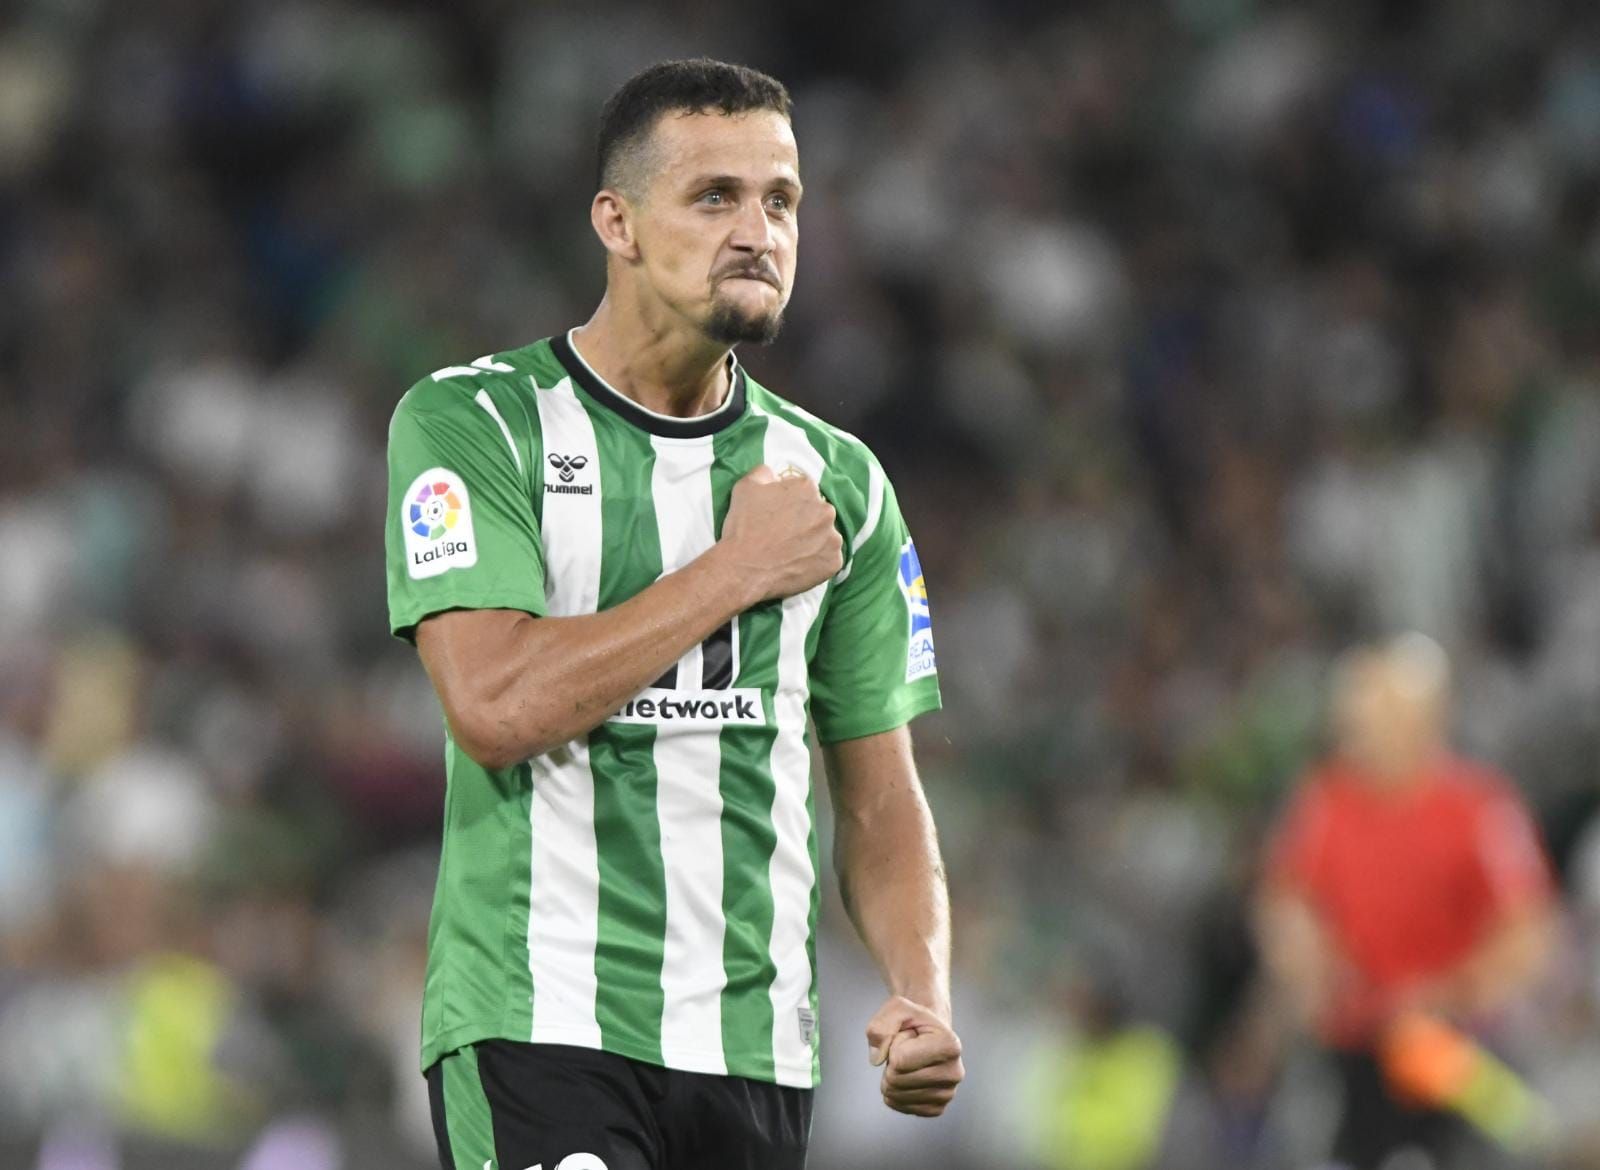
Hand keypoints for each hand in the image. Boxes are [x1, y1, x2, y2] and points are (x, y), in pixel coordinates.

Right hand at [717, 464, 842, 602]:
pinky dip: (817, 561)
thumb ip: (764, 473)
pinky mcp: (834, 562)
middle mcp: (826, 510)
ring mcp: (832, 538)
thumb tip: (773, 474)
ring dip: (813, 540)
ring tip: (791, 552)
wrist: (744, 569)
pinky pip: (828, 558)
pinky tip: (798, 564)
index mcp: (807, 488)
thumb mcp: (745, 487)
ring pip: (825, 535)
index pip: (803, 491)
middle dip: (805, 521)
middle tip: (784, 535)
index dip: (790, 503)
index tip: (778, 515)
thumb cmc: (744, 527)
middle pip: (818, 512)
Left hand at [865, 995, 963, 1117]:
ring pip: (895, 1095)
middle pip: (896, 1080)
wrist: (928, 1033)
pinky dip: (895, 1091)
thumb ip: (881, 1025)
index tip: (909, 1036)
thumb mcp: (897, 1007)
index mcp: (950, 1045)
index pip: (900, 1059)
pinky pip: (898, 1106)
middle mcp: (954, 1073)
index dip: (894, 1044)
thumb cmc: (913, 1020)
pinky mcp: (936, 1109)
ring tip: (909, 1062)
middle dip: (891, 1062)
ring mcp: (947, 1094)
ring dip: (892, 1076)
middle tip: (907, 1050)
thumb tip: (877, 1058)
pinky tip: (909, 1076)